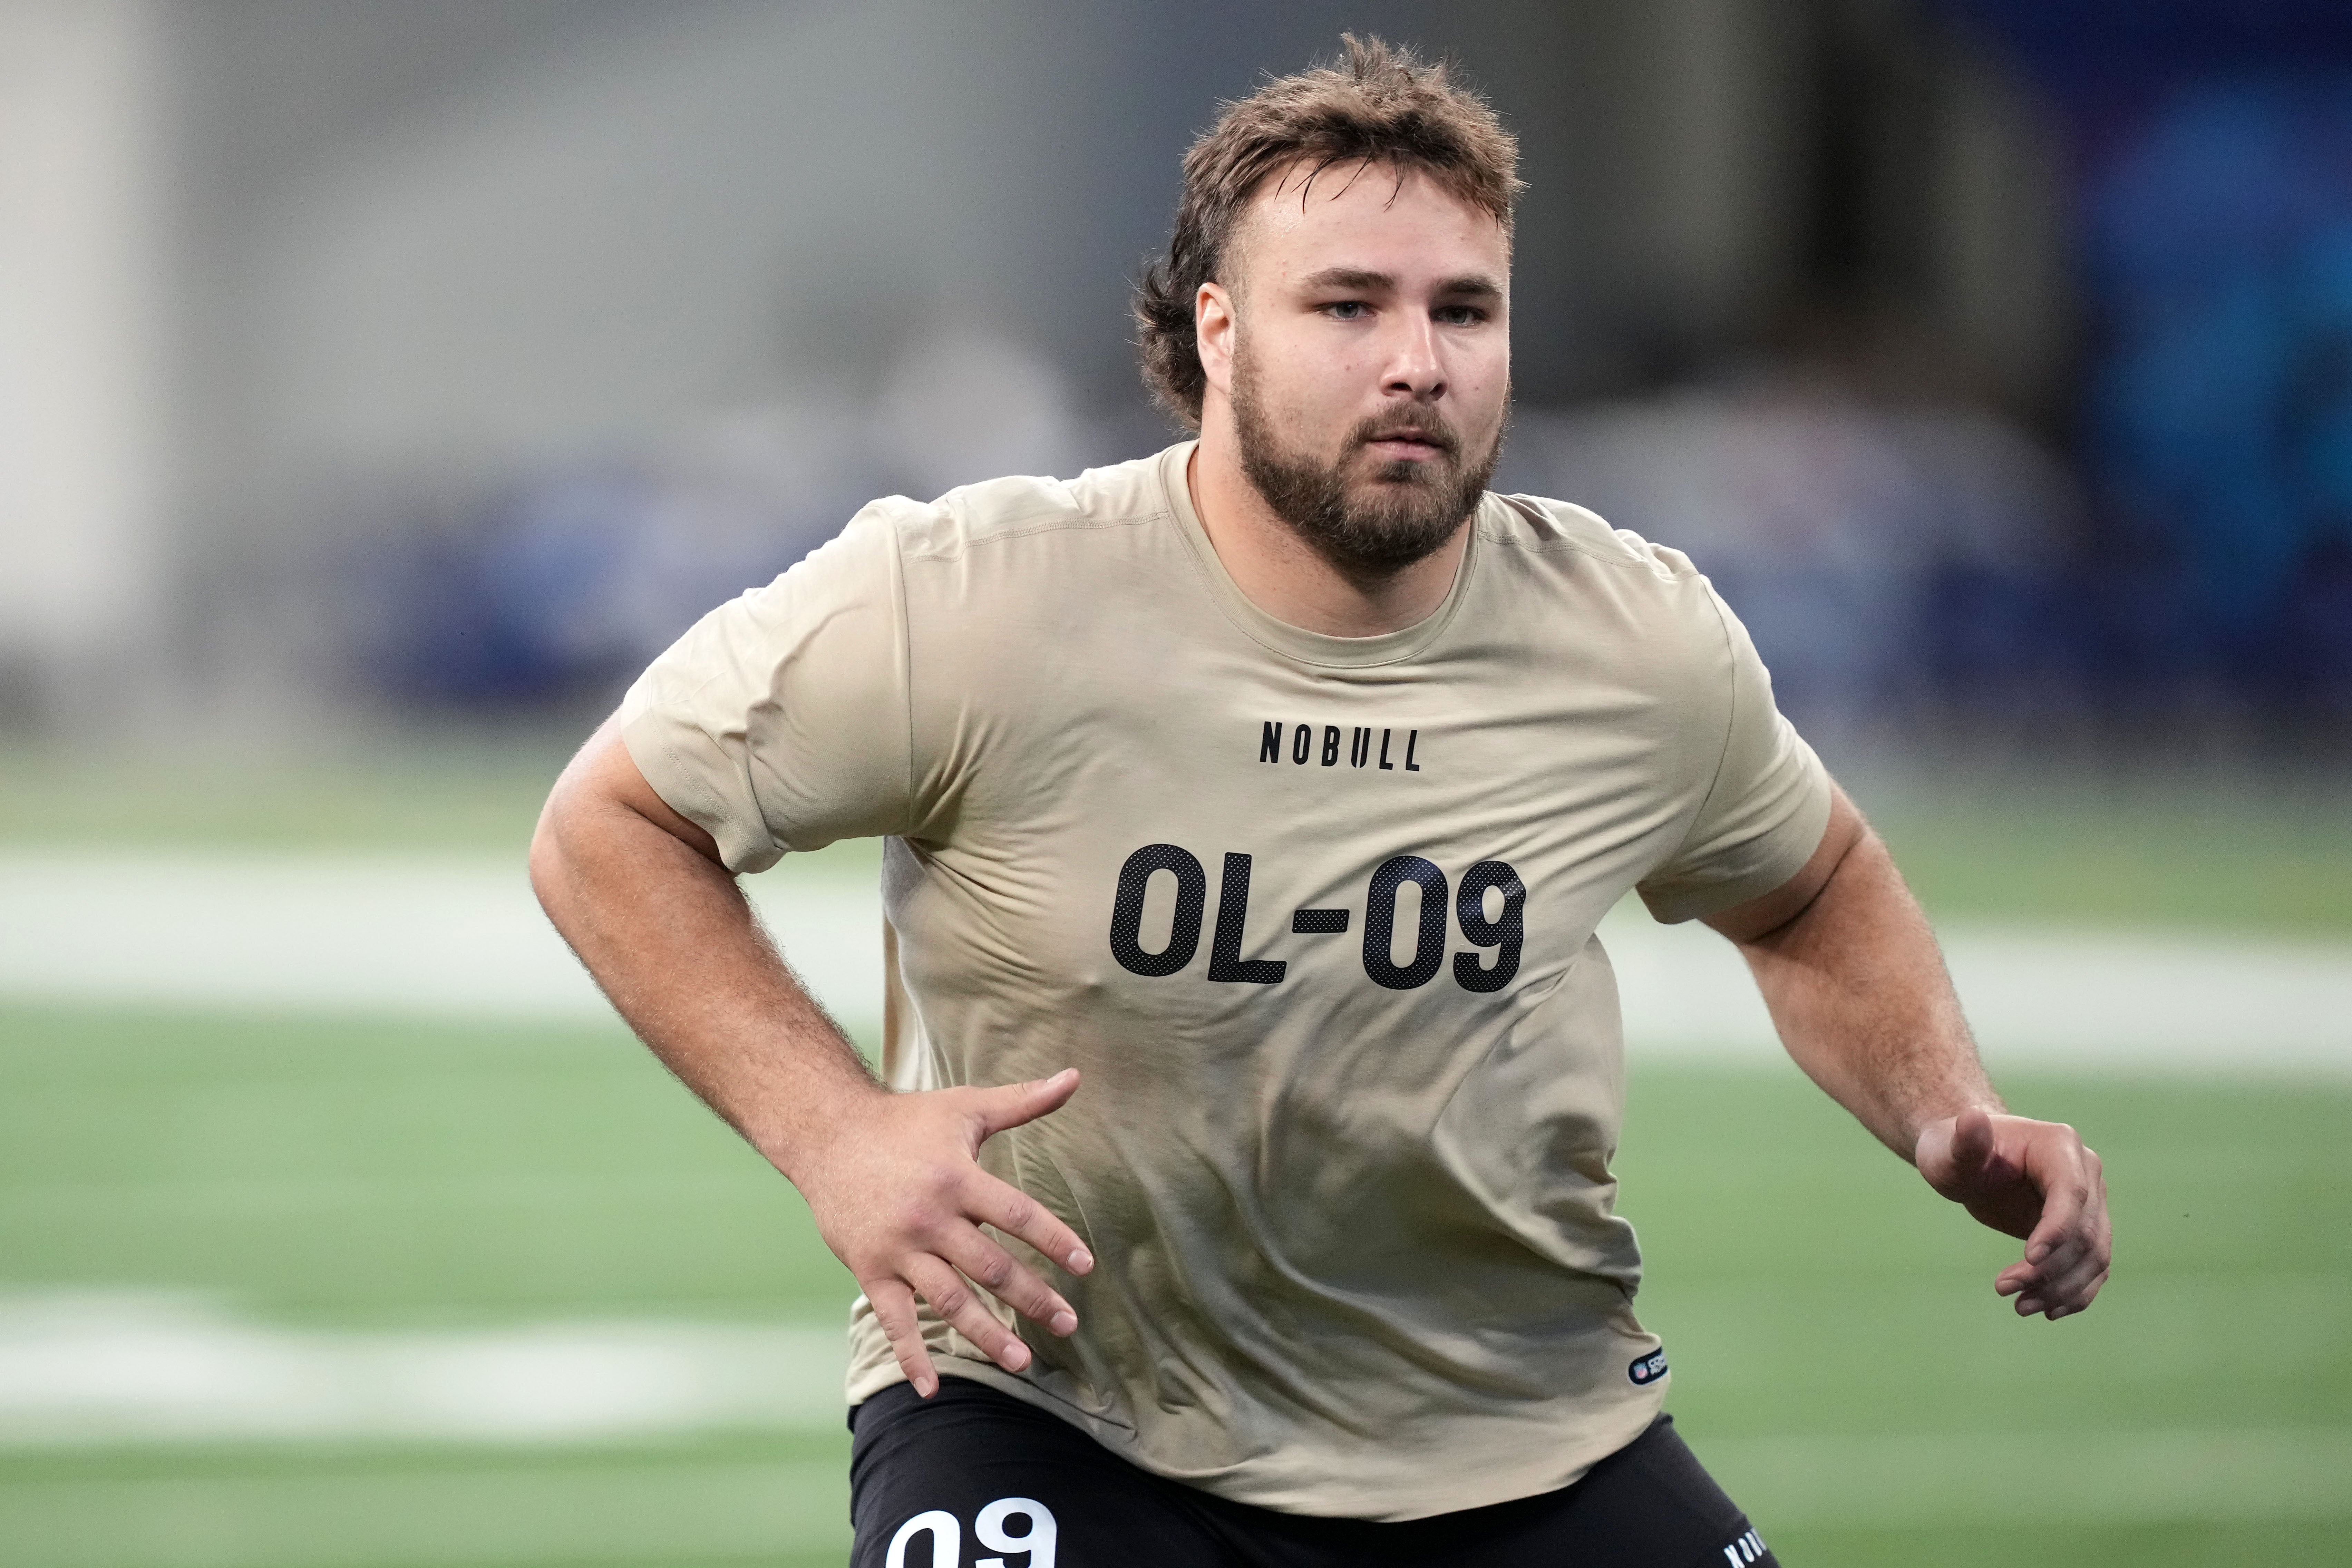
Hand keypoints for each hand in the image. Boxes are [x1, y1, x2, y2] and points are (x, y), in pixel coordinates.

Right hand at [790, 1069, 1094, 1395]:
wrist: (828, 1134)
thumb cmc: (906, 1121)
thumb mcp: (966, 1107)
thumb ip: (1024, 1101)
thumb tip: (1075, 1076)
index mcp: (958, 1177)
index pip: (1018, 1215)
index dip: (1055, 1241)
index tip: (1086, 1267)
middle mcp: (929, 1218)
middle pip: (990, 1266)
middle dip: (1032, 1298)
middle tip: (1068, 1324)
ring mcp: (898, 1249)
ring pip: (949, 1301)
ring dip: (987, 1334)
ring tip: (1022, 1360)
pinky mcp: (870, 1270)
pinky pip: (893, 1321)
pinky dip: (911, 1356)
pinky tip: (931, 1388)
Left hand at [1914, 1107, 2109, 1319]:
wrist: (1968, 1159)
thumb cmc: (1955, 1150)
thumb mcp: (1951, 1149)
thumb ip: (1964, 1141)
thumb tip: (1972, 1118)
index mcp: (2060, 1146)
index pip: (2071, 1193)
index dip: (2057, 1228)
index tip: (2028, 1258)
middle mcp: (2086, 1172)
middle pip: (2084, 1231)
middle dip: (2050, 1268)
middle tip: (2004, 1289)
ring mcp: (2091, 1202)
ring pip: (2095, 1255)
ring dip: (2063, 1288)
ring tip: (2020, 1307)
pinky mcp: (2085, 1229)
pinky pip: (2093, 1266)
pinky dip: (2075, 1292)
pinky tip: (2046, 1310)